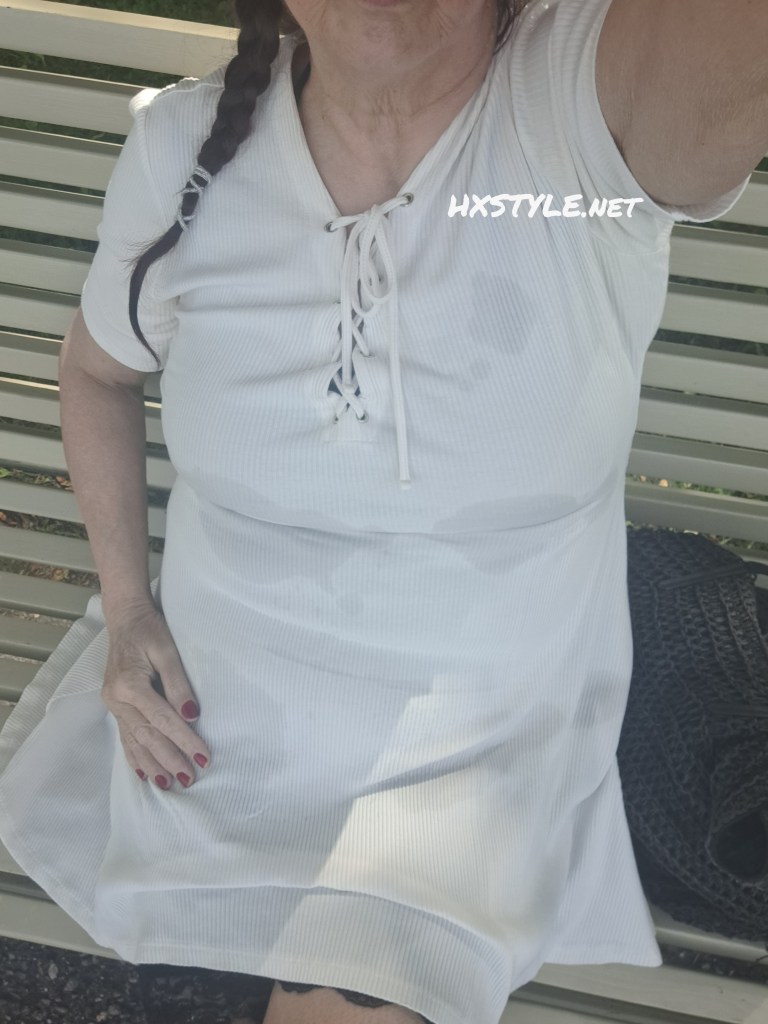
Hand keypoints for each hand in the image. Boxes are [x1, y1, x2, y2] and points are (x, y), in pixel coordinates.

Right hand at [100, 602, 210, 789]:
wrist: (125, 618)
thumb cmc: (150, 630)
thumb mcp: (167, 650)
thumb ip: (178, 683)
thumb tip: (191, 715)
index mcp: (129, 684)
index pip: (163, 720)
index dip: (184, 740)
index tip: (203, 757)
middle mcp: (117, 699)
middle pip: (148, 736)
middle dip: (170, 759)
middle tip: (190, 778)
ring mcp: (113, 704)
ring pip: (134, 741)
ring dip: (152, 764)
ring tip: (169, 784)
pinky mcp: (114, 705)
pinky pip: (124, 736)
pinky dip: (135, 757)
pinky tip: (144, 773)